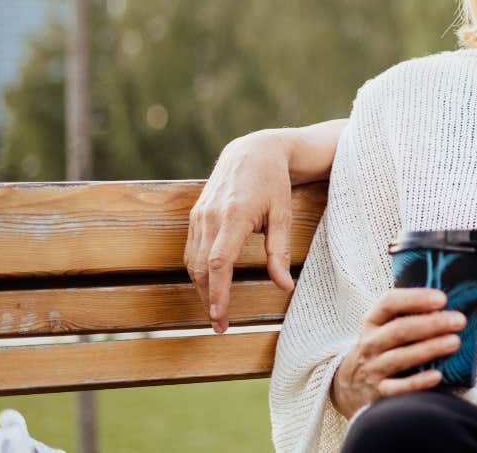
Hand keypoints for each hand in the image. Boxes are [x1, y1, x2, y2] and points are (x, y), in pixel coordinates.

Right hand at [186, 130, 296, 332]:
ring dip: (201, 288)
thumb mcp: (283, 215)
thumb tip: (285, 286)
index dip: (217, 293)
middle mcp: (210, 216)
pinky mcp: (194, 215)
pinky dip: (197, 270)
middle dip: (208, 299)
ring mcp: (198, 215)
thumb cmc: (273, 184)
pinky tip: (209, 285)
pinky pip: (191, 249)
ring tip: (216, 310)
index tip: (219, 317)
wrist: (253, 152)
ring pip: (192, 261)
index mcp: (233, 216)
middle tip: (220, 325)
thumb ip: (280, 252)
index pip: (219, 263)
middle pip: (201, 267)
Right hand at [331, 289, 464, 417]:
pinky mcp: (378, 393)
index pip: (389, 302)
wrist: (350, 385)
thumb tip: (445, 308)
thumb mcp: (384, 327)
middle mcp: (370, 343)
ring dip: (429, 349)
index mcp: (373, 321)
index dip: (415, 298)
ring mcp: (373, 368)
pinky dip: (417, 383)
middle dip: (431, 324)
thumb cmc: (381, 348)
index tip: (442, 299)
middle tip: (459, 321)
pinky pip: (397, 388)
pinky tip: (437, 376)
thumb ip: (408, 315)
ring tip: (454, 342)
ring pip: (399, 357)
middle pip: (399, 330)